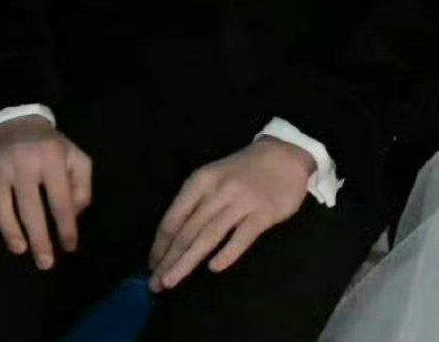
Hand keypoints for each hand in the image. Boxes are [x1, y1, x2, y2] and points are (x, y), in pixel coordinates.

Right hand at [0, 116, 91, 269]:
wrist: (15, 119)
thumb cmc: (49, 146)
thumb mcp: (74, 156)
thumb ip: (81, 183)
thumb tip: (75, 214)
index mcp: (51, 157)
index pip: (60, 199)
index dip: (66, 226)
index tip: (70, 247)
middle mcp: (22, 162)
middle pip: (30, 208)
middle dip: (39, 239)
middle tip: (45, 263)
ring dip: (10, 232)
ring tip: (20, 249)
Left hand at [148, 138, 314, 291]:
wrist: (286, 154)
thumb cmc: (244, 170)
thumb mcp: (214, 176)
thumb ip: (195, 203)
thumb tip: (171, 240)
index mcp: (201, 180)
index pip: (173, 218)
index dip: (160, 245)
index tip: (151, 266)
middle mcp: (218, 191)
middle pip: (188, 231)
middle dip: (169, 260)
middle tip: (155, 285)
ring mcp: (241, 202)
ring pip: (209, 236)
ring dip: (187, 261)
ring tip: (172, 281)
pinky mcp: (263, 213)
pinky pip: (241, 237)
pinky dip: (227, 253)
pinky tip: (214, 268)